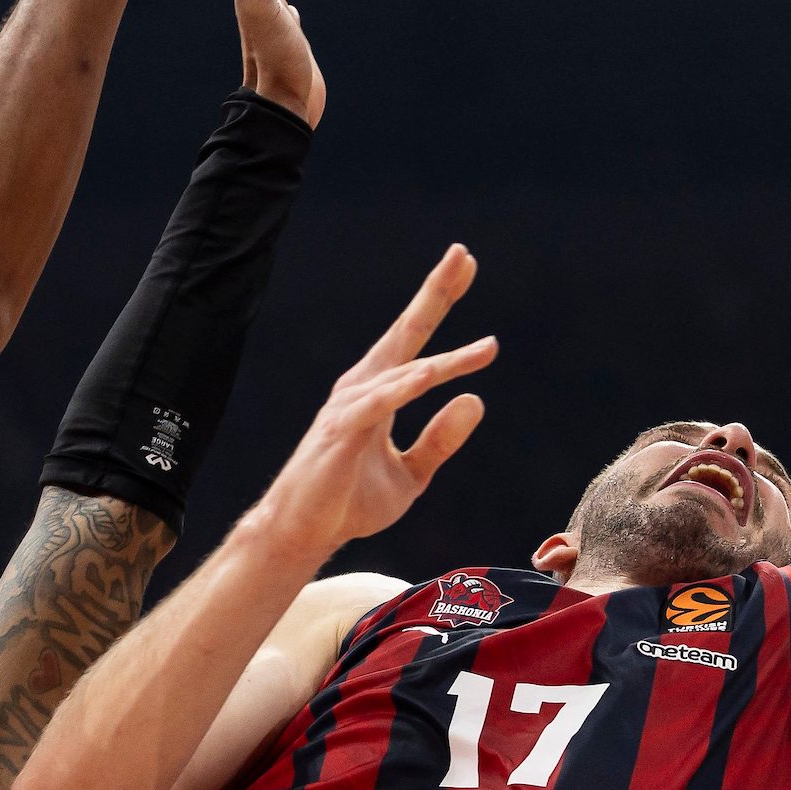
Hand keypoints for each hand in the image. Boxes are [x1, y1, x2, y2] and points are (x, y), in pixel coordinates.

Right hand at [254, 246, 495, 558]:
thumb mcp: (412, 473)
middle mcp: (363, 388)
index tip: (467, 266)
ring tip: (487, 348)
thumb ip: (442, 439)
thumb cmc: (350, 501)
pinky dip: (405, 388)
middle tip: (463, 255)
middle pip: (405, 332)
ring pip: (403, 371)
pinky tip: (431, 375)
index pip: (416, 340)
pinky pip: (378, 404)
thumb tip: (476, 400)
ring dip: (445, 358)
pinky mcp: (340, 432)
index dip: (440, 301)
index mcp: (379, 391)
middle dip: (435, 293)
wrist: (302, 534)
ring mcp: (349, 407)